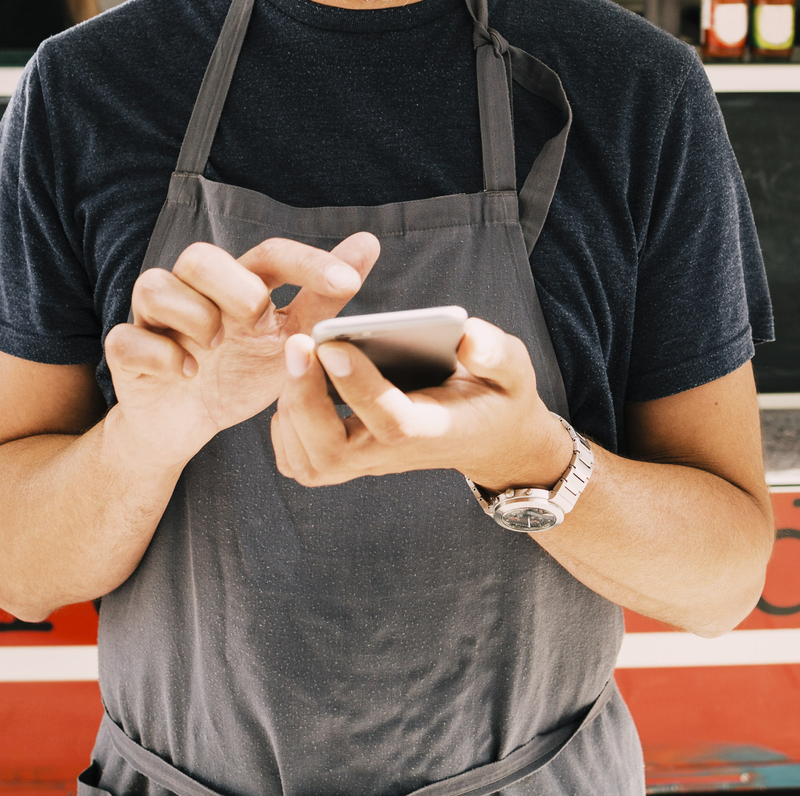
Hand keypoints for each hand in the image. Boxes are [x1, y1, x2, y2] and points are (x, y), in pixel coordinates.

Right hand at [107, 233, 379, 465]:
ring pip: (152, 285)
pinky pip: (125, 339)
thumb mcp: (290, 341)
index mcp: (237, 283)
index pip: (269, 254)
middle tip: (259, 321)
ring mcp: (155, 320)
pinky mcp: (127, 352)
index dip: (307, 263)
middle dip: (233, 285)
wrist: (188, 422)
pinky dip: (159, 353)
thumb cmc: (241, 370)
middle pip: (198, 256)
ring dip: (191, 314)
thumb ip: (325, 299)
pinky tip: (188, 372)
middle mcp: (192, 291)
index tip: (348, 283)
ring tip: (216, 348)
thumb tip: (367, 244)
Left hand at [271, 317, 573, 493]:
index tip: (332, 344)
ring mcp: (365, 464)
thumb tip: (466, 336)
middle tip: (297, 343)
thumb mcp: (515, 370)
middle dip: (306, 398)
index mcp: (433, 430)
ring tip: (299, 355)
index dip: (358, 385)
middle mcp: (392, 454)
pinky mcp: (346, 463)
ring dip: (292, 408)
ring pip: (308, 459)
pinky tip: (297, 382)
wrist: (488, 439)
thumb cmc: (497, 396)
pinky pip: (298, 459)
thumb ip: (496, 353)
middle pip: (332, 450)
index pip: (390, 419)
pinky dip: (285, 425)